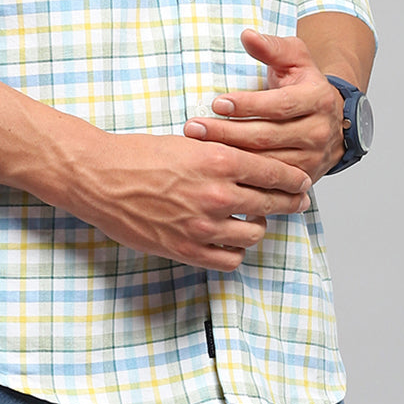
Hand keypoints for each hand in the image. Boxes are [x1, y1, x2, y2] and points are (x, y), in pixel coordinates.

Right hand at [67, 131, 312, 271]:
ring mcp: (203, 227)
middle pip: (272, 204)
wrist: (100, 178)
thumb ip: (224, 157)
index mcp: (219, 161)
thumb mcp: (190, 144)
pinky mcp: (187, 250)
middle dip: (289, 202)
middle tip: (297, 202)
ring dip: (258, 226)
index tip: (303, 182)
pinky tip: (229, 240)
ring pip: (254, 233)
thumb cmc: (140, 154)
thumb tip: (254, 166)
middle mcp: (217, 195)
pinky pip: (229, 259)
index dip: (294, 179)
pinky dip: (235, 251)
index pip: (274, 173)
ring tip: (254, 219)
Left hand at [182, 29, 344, 182]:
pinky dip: (242, 173)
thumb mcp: (295, 58)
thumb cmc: (306, 84)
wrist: (333, 118)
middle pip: (267, 136)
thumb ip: (272, 46)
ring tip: (198, 143)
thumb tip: (248, 36)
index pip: (279, 104)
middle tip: (194, 127)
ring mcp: (313, 157)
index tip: (217, 102)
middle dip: (227, 132)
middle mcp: (319, 131)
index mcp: (318, 98)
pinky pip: (268, 179)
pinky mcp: (302, 176)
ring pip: (265, 160)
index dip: (247, 105)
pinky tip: (218, 164)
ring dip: (230, 154)